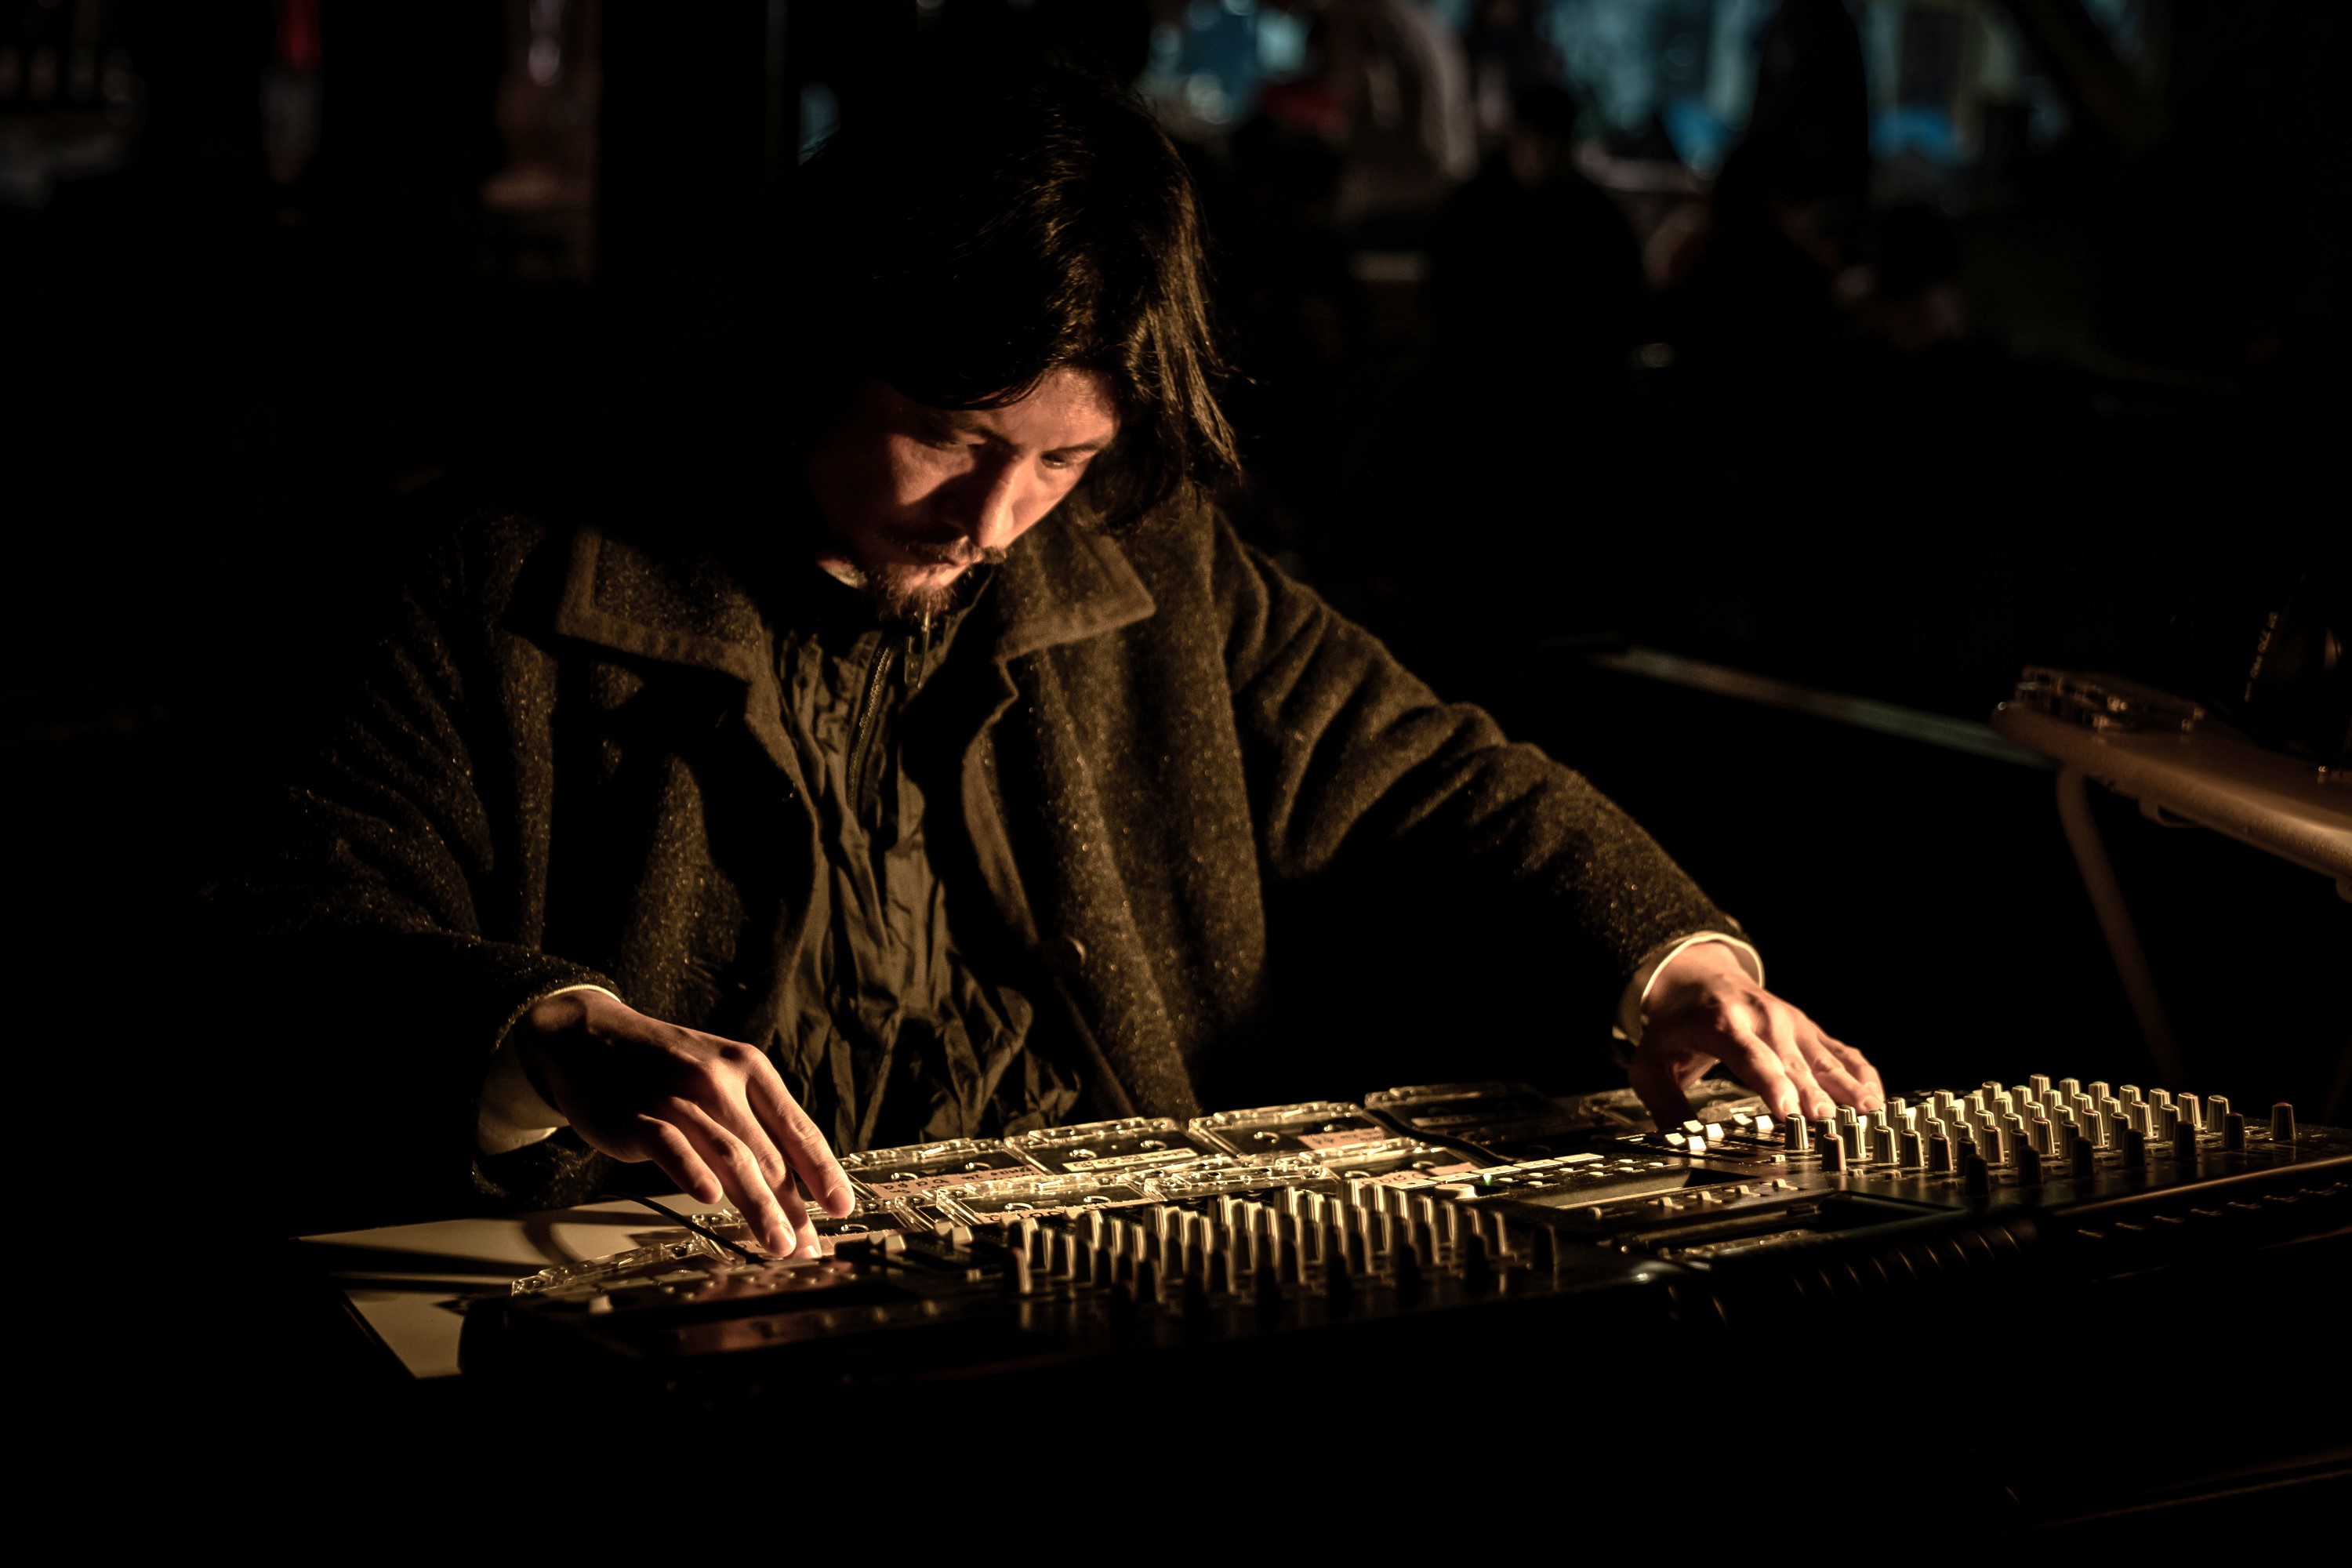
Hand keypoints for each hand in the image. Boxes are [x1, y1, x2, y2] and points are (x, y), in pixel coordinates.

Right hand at [514, 990, 853, 1256]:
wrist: (590, 1038)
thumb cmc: (664, 1067)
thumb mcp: (720, 1075)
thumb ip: (755, 1119)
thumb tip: (796, 1180)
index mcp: (750, 1070)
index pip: (798, 1128)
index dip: (823, 1171)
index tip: (842, 1206)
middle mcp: (720, 1080)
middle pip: (769, 1153)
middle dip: (793, 1206)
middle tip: (807, 1246)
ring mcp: (678, 1098)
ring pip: (730, 1155)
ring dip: (758, 1206)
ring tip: (776, 1243)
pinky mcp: (638, 1116)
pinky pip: (672, 1146)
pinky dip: (692, 1172)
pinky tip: (710, 1198)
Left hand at [1626, 942, 1882, 1126]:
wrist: (1700, 980)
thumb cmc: (1676, 1027)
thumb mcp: (1650, 1063)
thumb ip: (1665, 1104)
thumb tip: (1684, 1143)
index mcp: (1722, 1025)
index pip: (1751, 1056)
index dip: (1771, 1084)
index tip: (1787, 1110)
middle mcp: (1764, 1021)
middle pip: (1794, 1064)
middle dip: (1813, 1097)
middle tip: (1831, 1127)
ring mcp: (1792, 1024)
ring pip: (1824, 1060)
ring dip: (1846, 1088)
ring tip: (1866, 1114)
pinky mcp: (1811, 1031)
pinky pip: (1843, 1052)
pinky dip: (1861, 1075)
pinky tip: (1874, 1100)